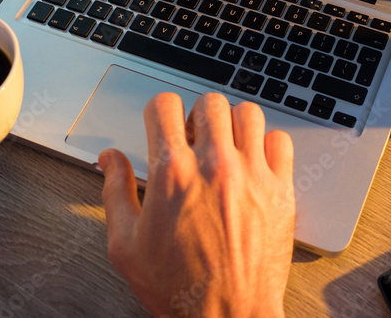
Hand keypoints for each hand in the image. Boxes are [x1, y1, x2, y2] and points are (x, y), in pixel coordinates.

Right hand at [100, 92, 294, 317]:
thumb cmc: (179, 288)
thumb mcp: (126, 245)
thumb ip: (115, 192)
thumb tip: (109, 159)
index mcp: (172, 174)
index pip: (165, 105)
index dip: (160, 111)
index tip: (162, 124)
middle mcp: (213, 166)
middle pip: (209, 101)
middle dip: (198, 115)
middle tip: (195, 138)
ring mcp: (251, 175)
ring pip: (248, 112)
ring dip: (233, 124)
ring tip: (226, 146)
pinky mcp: (281, 189)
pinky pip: (281, 140)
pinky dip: (268, 144)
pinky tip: (254, 162)